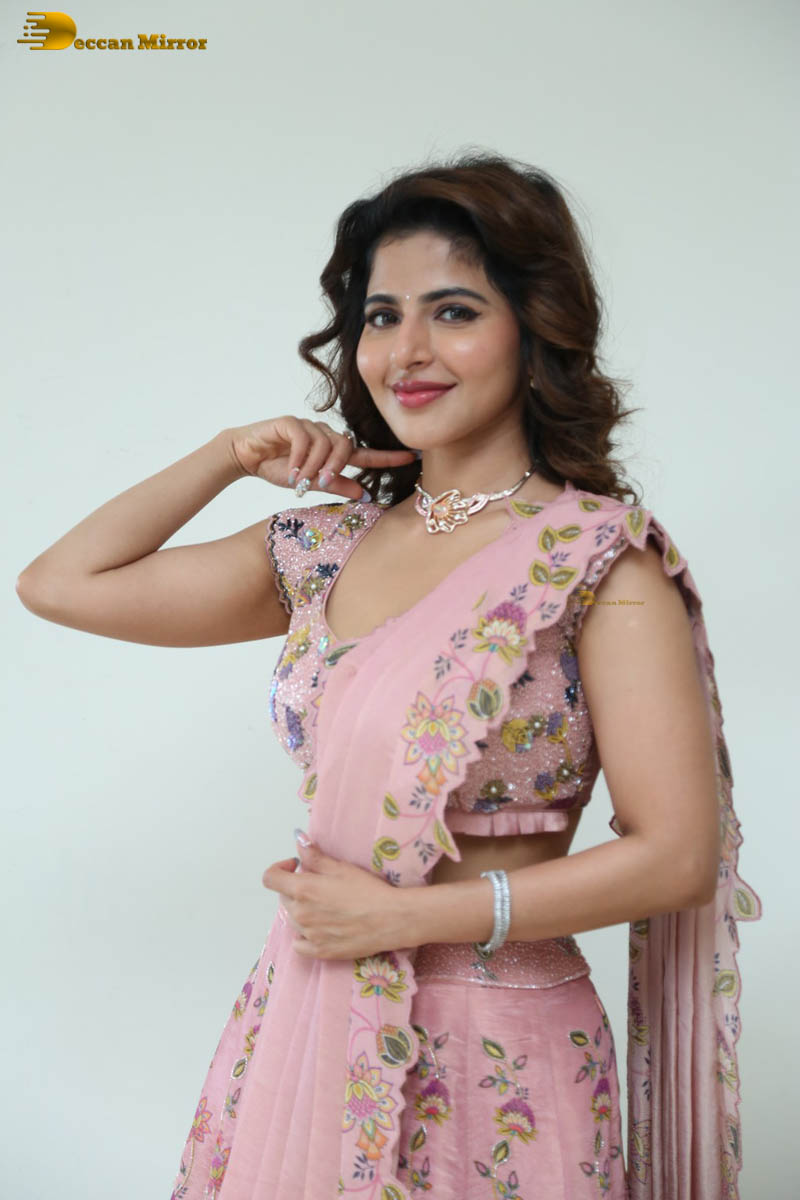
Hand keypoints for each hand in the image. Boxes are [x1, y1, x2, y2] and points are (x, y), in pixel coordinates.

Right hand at [226, 415, 416, 500]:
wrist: (246, 456)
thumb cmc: (277, 467)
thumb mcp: (309, 483)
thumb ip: (335, 485)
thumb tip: (364, 495)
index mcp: (332, 451)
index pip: (365, 454)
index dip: (387, 457)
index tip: (410, 457)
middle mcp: (324, 435)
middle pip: (345, 446)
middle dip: (335, 467)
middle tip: (319, 482)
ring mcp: (309, 426)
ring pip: (325, 443)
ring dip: (313, 465)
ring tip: (299, 479)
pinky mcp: (291, 422)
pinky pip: (304, 437)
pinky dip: (299, 456)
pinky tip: (292, 469)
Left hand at [261, 840, 407, 959]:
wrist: (391, 919)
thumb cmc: (369, 890)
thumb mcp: (341, 867)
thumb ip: (314, 856)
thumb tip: (298, 841)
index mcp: (303, 890)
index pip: (270, 878)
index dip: (280, 868)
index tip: (296, 866)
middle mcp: (300, 914)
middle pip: (283, 897)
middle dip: (296, 888)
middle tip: (321, 885)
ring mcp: (308, 935)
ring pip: (292, 919)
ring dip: (301, 910)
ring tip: (326, 906)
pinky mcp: (320, 951)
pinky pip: (299, 943)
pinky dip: (304, 935)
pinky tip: (321, 927)